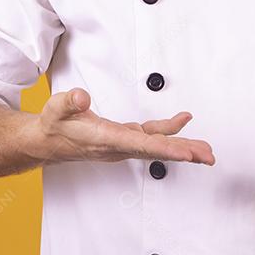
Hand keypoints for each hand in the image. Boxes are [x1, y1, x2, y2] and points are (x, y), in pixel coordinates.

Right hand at [37, 88, 215, 164]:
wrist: (47, 142)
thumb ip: (69, 102)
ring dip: (183, 147)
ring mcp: (124, 144)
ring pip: (158, 146)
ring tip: (207, 150)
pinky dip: (169, 130)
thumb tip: (81, 97)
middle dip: (184, 153)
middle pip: (157, 151)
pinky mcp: (125, 138)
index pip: (140, 146)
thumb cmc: (53, 125)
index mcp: (106, 139)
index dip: (165, 149)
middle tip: (208, 157)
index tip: (187, 154)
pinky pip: (152, 136)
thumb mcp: (55, 109)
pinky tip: (183, 122)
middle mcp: (119, 146)